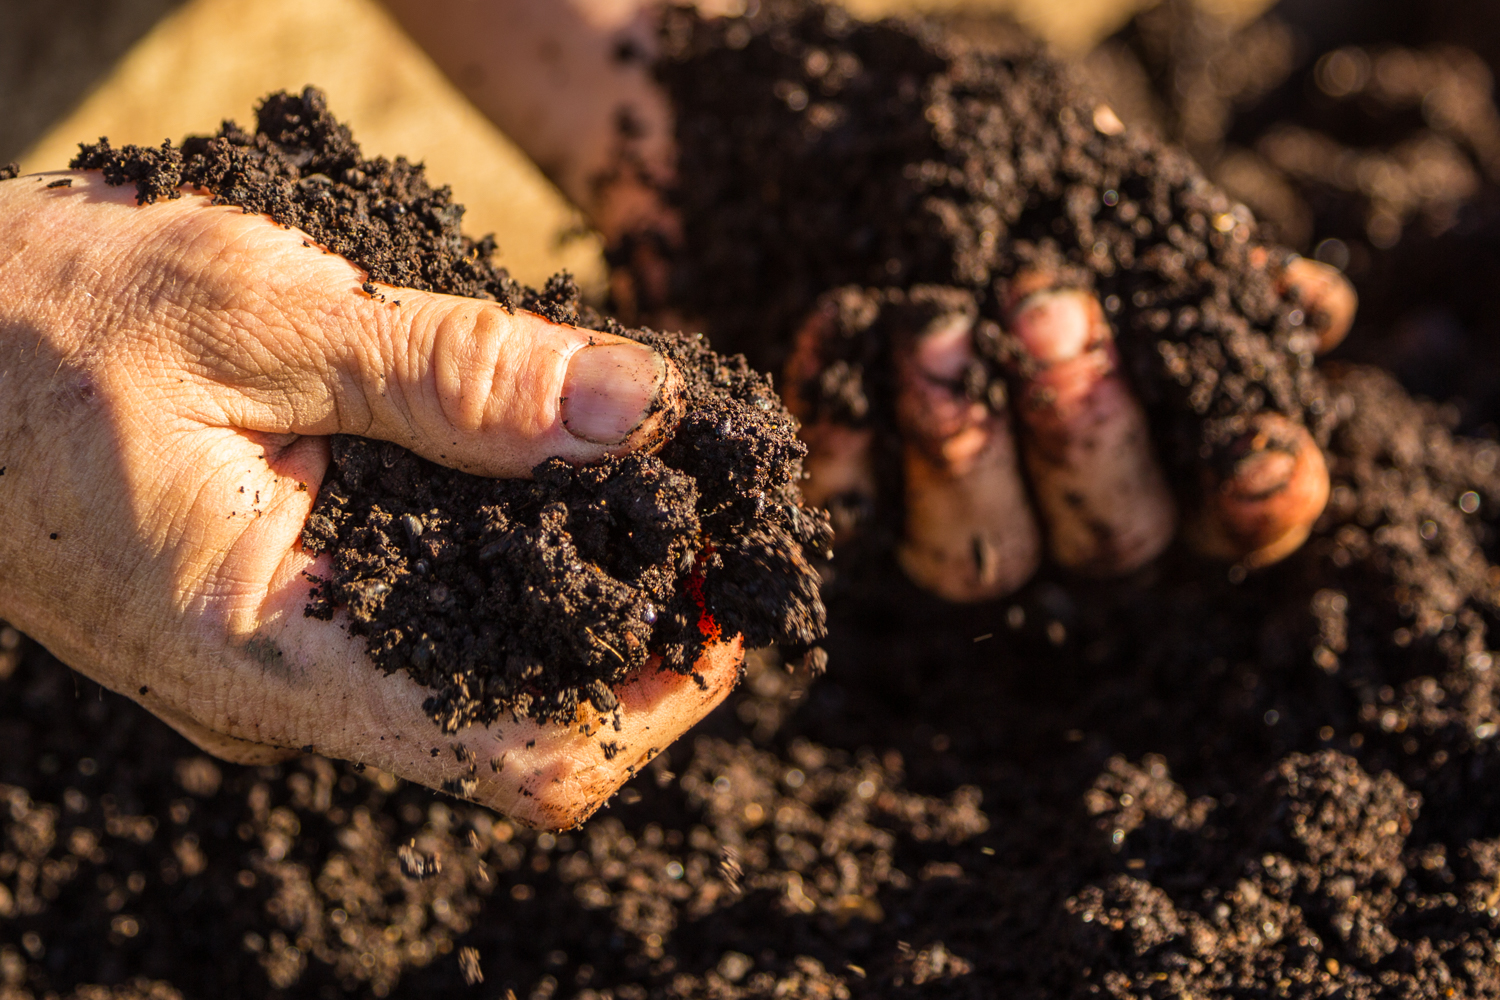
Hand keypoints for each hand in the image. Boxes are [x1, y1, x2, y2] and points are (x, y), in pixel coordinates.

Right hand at [0, 171, 738, 828]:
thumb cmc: (46, 319)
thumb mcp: (256, 314)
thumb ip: (452, 372)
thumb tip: (635, 408)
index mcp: (270, 654)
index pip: (519, 756)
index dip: (657, 694)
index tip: (727, 593)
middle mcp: (285, 690)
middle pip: (519, 715)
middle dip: (636, 623)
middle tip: (703, 507)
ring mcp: (281, 660)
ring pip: (477, 664)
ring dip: (575, 581)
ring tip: (638, 475)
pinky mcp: (280, 612)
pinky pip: (421, 615)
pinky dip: (502, 553)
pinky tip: (533, 470)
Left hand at [383, 0, 1357, 600]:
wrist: (757, 121)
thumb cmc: (935, 138)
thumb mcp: (1060, 170)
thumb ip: (1171, 243)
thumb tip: (1306, 307)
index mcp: (1133, 415)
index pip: (1230, 510)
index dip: (1260, 497)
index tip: (1255, 448)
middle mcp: (1040, 485)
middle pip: (1110, 543)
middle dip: (1089, 433)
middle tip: (1044, 308)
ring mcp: (930, 500)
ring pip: (978, 564)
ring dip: (966, 450)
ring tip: (932, 325)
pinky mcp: (820, 491)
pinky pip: (840, 511)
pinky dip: (842, 424)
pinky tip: (838, 324)